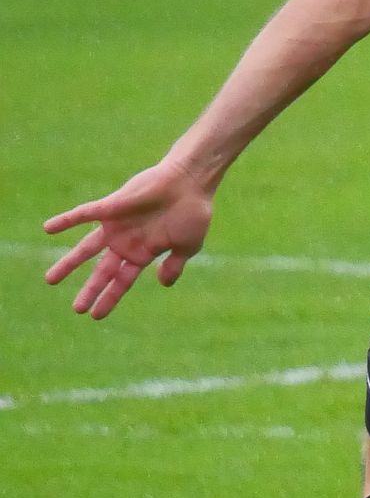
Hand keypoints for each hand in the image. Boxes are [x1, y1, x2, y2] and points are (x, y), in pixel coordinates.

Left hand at [43, 158, 215, 318]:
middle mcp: (126, 241)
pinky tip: (48, 229)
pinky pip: (83, 215)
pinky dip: (66, 221)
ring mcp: (116, 225)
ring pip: (86, 248)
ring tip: (50, 280)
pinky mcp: (111, 207)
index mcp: (144, 252)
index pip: (122, 280)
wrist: (191, 182)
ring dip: (69, 264)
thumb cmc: (193, 212)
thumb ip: (175, 265)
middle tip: (77, 309)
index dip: (110, 297)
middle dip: (90, 289)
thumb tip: (163, 284)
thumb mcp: (188, 245)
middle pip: (102, 270)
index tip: (96, 315)